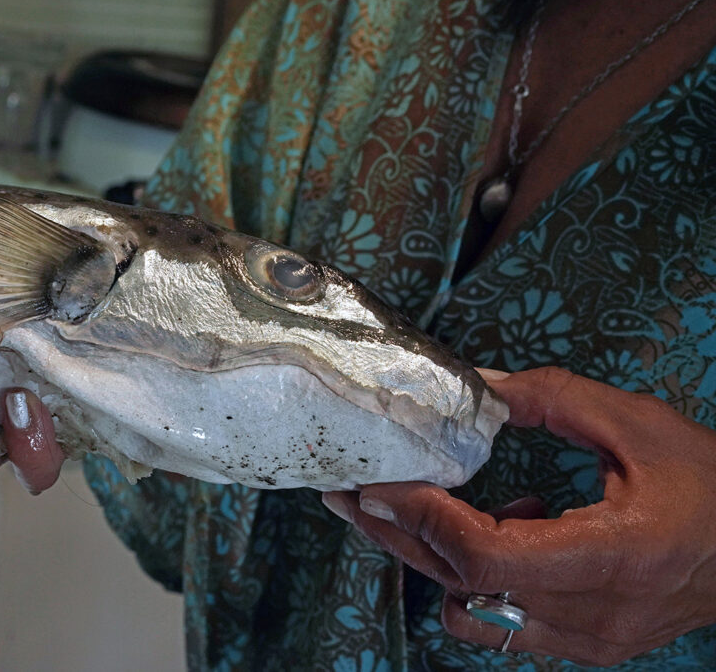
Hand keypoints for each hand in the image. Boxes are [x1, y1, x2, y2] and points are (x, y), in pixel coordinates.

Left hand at [322, 367, 715, 665]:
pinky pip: (501, 625)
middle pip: (462, 584)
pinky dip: (477, 580)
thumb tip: (472, 389)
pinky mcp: (585, 646)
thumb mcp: (637, 424)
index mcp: (613, 556)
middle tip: (354, 494)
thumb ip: (549, 400)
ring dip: (434, 557)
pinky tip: (504, 529)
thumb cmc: (712, 485)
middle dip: (398, 533)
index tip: (381, 484)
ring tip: (429, 504)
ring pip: (472, 612)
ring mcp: (587, 640)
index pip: (487, 556)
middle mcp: (593, 614)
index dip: (424, 519)